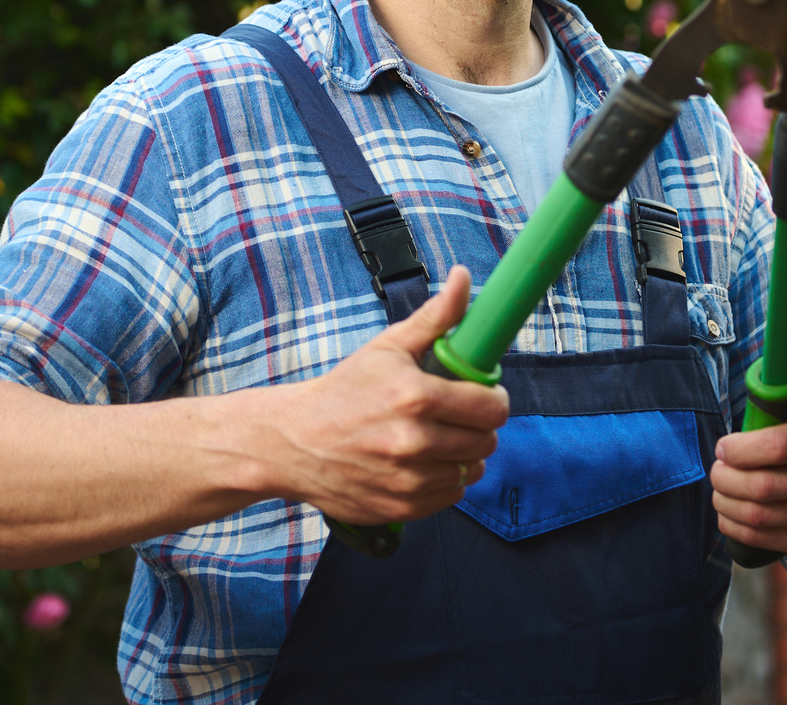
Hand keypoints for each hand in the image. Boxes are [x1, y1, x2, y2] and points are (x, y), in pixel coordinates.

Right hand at [273, 266, 509, 524]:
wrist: (292, 441)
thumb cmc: (343, 390)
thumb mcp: (387, 347)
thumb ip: (436, 316)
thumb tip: (465, 277)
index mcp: (416, 396)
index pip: (492, 408)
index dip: (494, 399)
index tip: (483, 395)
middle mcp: (414, 442)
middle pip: (486, 441)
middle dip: (479, 427)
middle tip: (458, 416)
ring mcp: (407, 480)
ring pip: (471, 471)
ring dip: (463, 456)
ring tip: (438, 439)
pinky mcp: (401, 508)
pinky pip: (450, 496)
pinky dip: (444, 481)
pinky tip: (422, 463)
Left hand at [712, 322, 786, 558]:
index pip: (783, 445)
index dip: (742, 449)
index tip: (722, 445)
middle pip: (768, 486)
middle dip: (727, 478)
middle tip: (714, 468)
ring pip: (764, 515)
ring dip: (727, 502)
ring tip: (719, 487)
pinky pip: (769, 540)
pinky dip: (737, 527)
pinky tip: (729, 512)